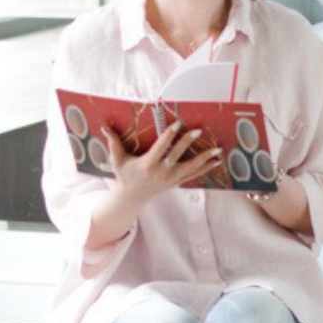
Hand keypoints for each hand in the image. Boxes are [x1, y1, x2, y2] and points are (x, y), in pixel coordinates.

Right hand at [104, 121, 221, 205]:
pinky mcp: (176, 182)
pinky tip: (216, 162)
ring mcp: (171, 179)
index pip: (161, 148)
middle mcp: (161, 172)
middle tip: (199, 131)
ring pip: (191, 168)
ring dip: (205, 158)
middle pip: (177, 155)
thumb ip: (113, 142)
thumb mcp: (117, 160)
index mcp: (148, 165)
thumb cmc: (125, 176)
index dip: (169, 135)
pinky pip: (193, 175)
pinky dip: (205, 169)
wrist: (132, 198)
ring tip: (218, 150)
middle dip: (188, 142)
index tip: (178, 124)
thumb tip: (104, 125)